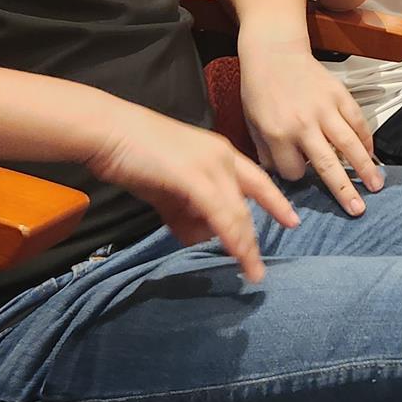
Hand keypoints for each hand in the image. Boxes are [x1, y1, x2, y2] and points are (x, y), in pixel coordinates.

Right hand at [87, 101, 298, 280]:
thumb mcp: (169, 185)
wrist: (108, 131)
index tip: (292, 222)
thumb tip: (201, 233)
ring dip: (243, 246)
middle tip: (258, 269)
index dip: (276, 202)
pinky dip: (231, 237)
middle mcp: (223, 156)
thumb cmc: (135, 154)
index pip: (258, 180)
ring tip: (248, 270)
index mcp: (221, 152)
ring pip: (238, 213)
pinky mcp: (194, 177)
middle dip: (256, 237)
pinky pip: (221, 214)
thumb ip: (186, 208)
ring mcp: (211, 165)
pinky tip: (237, 255)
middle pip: (254, 200)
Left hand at [239, 34, 382, 215]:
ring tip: (377, 186)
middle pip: (327, 165)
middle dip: (343, 190)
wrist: (274, 53)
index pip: (294, 171)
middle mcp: (303, 124)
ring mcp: (325, 109)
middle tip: (358, 210)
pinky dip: (367, 140)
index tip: (298, 171)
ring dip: (365, 168)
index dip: (297, 175)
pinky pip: (358, 122)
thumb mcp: (252, 125)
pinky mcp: (340, 95)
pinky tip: (372, 155)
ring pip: (349, 144)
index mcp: (278, 133)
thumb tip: (285, 179)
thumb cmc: (259, 91)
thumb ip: (268, 153)